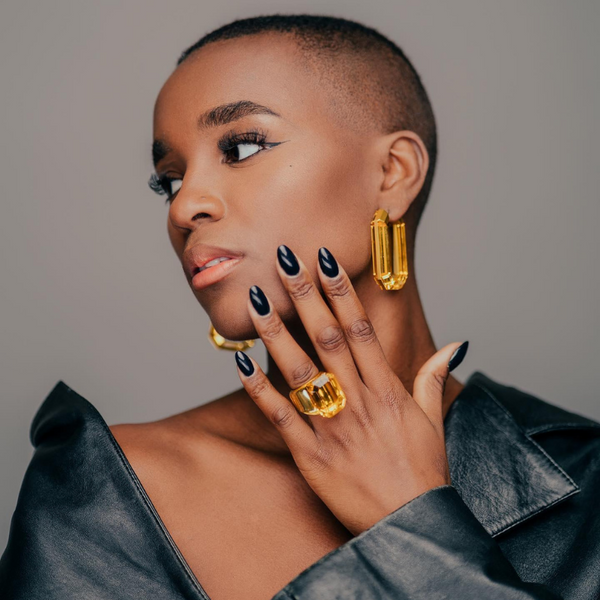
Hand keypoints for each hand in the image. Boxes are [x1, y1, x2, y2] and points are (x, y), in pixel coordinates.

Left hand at [234, 244, 467, 535]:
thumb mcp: (434, 420)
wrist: (411, 525)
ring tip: (258, 299)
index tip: (325, 260)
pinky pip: (282, 418)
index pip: (360, 328)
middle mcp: (358, 401)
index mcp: (387, 389)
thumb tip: (455, 343)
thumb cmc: (423, 472)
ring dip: (277, 333)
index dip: (341, 291)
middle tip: (286, 259)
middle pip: (328, 338)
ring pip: (301, 371)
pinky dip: (260, 390)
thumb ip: (434, 377)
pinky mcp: (311, 455)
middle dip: (306, 295)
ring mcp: (332, 427)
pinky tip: (241, 363)